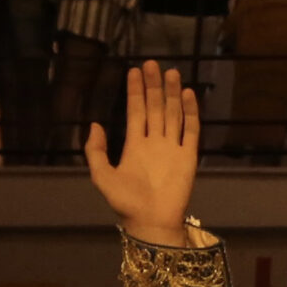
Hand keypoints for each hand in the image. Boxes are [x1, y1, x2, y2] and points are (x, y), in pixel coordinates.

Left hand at [86, 61, 199, 247]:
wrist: (151, 222)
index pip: (135, 111)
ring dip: (172, 93)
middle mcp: (154, 142)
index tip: (134, 71)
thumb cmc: (126, 203)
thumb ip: (96, 151)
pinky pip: (191, 130)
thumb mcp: (102, 176)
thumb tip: (95, 124)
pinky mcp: (188, 156)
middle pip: (154, 107)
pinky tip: (188, 95)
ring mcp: (172, 147)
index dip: (134, 91)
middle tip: (152, 63)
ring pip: (173, 113)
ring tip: (171, 72)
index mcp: (134, 145)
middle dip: (153, 86)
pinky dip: (191, 112)